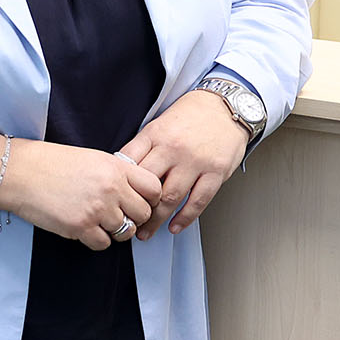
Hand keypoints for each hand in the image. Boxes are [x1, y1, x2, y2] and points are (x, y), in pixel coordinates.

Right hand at [0, 136, 161, 250]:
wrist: (18, 172)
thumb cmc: (49, 163)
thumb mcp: (91, 158)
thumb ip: (116, 173)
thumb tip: (134, 192)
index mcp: (115, 168)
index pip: (154, 188)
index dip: (150, 199)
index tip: (139, 201)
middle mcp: (111, 188)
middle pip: (143, 214)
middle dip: (133, 217)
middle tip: (117, 215)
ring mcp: (97, 209)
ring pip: (125, 232)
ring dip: (114, 230)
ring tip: (97, 221)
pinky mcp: (80, 227)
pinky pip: (103, 244)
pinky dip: (96, 239)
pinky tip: (84, 228)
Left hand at [118, 90, 249, 236]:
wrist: (226, 106)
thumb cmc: (191, 115)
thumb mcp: (159, 124)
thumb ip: (143, 146)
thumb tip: (122, 170)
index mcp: (155, 135)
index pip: (128, 162)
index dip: (119, 184)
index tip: (113, 199)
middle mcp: (173, 149)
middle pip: (147, 185)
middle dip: (134, 207)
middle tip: (126, 223)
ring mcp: (195, 162)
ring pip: (170, 197)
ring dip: (156, 220)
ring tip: (145, 232)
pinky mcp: (216, 172)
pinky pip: (198, 201)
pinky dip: (184, 218)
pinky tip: (174, 227)